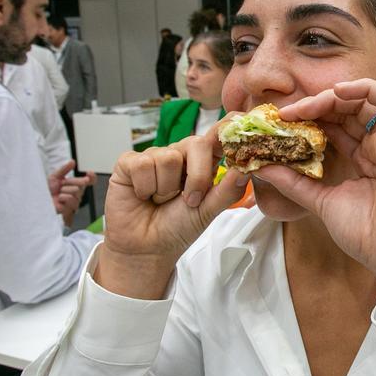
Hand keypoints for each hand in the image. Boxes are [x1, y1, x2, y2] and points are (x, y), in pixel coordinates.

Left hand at [48, 161, 94, 226]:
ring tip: (58, 194)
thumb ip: (65, 169)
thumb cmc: (47, 190)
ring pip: (75, 192)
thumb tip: (73, 162)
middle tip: (61, 185)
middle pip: (82, 185)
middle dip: (70, 182)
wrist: (40, 200)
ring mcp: (75, 201)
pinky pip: (70, 199)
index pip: (89, 181)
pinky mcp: (70, 209)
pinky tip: (58, 200)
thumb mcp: (55, 176)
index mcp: (76, 185)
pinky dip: (61, 198)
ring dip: (64, 191)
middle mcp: (77, 193)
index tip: (89, 172)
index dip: (92, 177)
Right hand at [95, 128, 247, 297]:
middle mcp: (178, 154)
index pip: (216, 136)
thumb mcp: (208, 211)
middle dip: (196, 177)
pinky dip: (145, 187)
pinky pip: (142, 164)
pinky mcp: (129, 162)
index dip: (226, 129)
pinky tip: (142, 196)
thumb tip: (246, 168)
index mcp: (202, 162)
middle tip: (189, 201)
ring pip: (167, 157)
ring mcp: (154, 156)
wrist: (147, 249)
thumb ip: (228, 190)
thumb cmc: (177, 228)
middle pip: (196, 144)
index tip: (238, 126)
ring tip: (159, 200)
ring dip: (165, 188)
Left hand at [254, 80, 375, 310]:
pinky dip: (365, 88)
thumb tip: (261, 167)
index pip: (335, 126)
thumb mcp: (321, 202)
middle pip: (346, 109)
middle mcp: (375, 146)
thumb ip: (294, 183)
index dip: (309, 118)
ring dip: (333, 96)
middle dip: (315, 105)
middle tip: (287, 113)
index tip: (281, 123)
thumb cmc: (367, 235)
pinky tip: (338, 92)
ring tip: (307, 106)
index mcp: (361, 159)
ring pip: (365, 99)